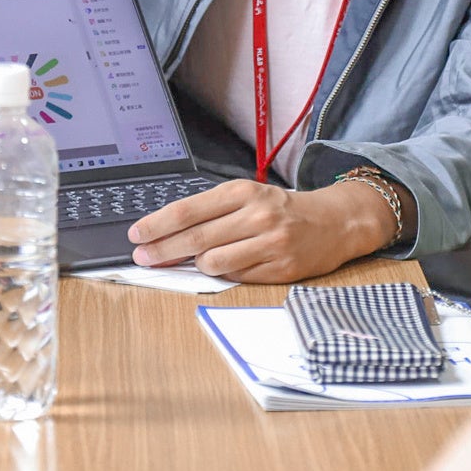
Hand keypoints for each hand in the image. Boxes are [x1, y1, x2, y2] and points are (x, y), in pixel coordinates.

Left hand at [126, 178, 394, 280]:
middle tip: (143, 258)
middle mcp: (257, 216)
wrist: (333, 222)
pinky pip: (237, 277)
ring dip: (196, 265)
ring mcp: (270, 244)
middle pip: (195, 238)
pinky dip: (223, 275)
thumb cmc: (281, 209)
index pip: (188, 210)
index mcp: (244, 192)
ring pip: (214, 262)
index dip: (157, 225)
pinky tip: (222, 268)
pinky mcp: (281, 269)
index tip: (137, 235)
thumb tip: (167, 233)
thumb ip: (212, 212)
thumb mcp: (248, 197)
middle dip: (162, 250)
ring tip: (193, 262)